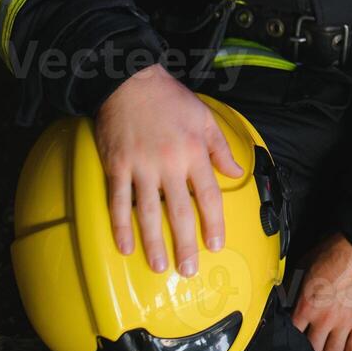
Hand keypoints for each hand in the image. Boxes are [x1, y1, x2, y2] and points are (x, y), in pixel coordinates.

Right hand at [94, 63, 243, 275]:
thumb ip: (220, 148)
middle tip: (188, 270)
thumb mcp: (205, 118)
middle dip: (185, 244)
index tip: (215, 245)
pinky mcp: (116, 165)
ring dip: (154, 242)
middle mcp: (169, 163)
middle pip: (180, 212)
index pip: (208, 196)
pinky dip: (120, 225)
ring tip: (159, 266)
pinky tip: (125, 246)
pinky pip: (117, 201)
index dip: (213, 223)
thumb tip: (235, 171)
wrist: (130, 80)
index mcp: (194, 152)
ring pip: (149, 212)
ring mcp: (141, 166)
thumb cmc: (170, 99)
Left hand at [292, 233, 351, 350]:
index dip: (290, 337)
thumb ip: (293, 284)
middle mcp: (324, 319)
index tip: (291, 340)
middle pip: (311, 348)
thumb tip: (285, 294)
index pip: (292, 332)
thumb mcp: (304, 264)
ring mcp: (344, 323)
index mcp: (307, 306)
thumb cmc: (335, 252)